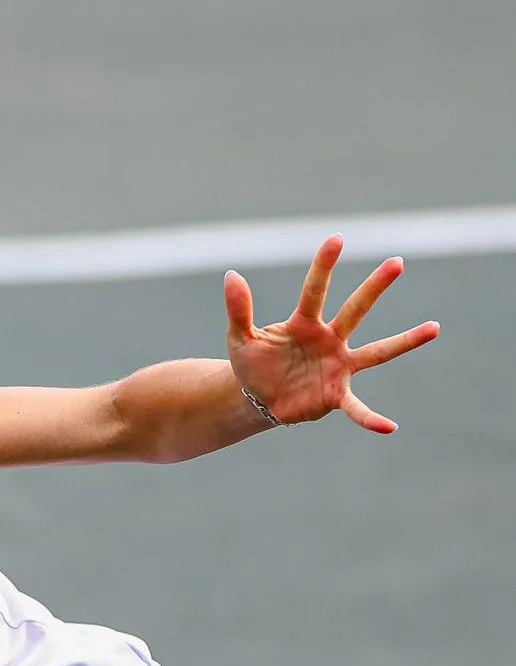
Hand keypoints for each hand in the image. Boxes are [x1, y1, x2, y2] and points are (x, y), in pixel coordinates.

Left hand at [225, 236, 439, 432]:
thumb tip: (232, 275)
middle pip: (355, 309)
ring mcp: (338, 366)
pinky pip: (357, 407)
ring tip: (434, 327)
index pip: (314, 290)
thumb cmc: (252, 363)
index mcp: (303, 323)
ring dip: (405, 341)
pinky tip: (388, 427)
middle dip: (374, 287)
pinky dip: (370, 417)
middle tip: (397, 261)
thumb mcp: (239, 337)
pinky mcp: (336, 394)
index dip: (323, 266)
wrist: (255, 398)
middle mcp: (329, 339)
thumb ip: (238, 309)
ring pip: (377, 351)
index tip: (336, 238)